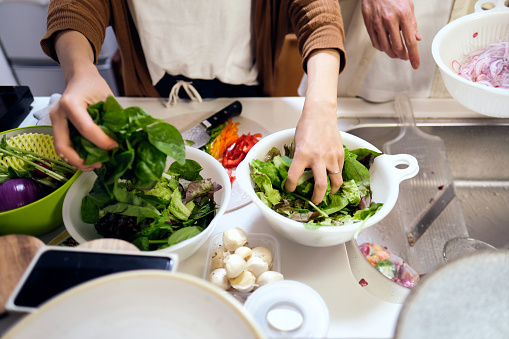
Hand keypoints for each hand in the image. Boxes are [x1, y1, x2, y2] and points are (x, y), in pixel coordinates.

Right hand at [50, 30, 117, 170]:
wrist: (79, 77)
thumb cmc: (93, 85)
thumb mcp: (106, 98)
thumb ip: (112, 118)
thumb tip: (123, 140)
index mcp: (71, 103)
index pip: (86, 129)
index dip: (101, 142)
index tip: (115, 146)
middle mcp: (58, 114)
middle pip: (63, 146)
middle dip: (81, 161)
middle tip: (99, 165)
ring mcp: (55, 122)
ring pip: (60, 149)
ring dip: (77, 161)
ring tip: (95, 164)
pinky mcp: (57, 128)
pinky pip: (64, 146)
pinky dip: (75, 155)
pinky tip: (89, 158)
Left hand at [285, 99, 343, 204]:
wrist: (321, 113)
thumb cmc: (307, 126)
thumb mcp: (297, 143)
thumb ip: (298, 159)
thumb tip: (298, 173)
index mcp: (302, 154)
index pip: (294, 177)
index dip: (290, 186)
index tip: (290, 188)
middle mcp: (317, 158)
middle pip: (321, 186)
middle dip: (317, 198)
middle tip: (314, 202)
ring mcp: (331, 157)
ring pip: (336, 181)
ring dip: (332, 190)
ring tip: (329, 193)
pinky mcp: (340, 154)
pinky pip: (340, 170)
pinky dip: (337, 176)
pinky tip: (333, 176)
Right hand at [361, 0, 421, 68]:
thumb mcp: (408, 6)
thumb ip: (412, 24)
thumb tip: (417, 38)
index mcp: (403, 15)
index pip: (410, 41)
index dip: (414, 55)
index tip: (415, 64)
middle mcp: (390, 20)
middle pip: (397, 47)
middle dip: (403, 55)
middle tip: (405, 56)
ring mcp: (378, 23)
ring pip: (385, 48)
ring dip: (392, 54)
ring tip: (396, 53)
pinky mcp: (368, 25)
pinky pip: (375, 43)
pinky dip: (382, 48)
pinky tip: (386, 46)